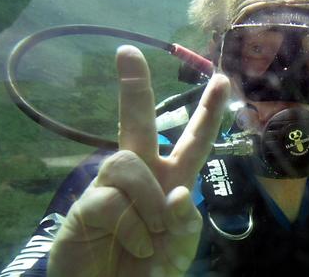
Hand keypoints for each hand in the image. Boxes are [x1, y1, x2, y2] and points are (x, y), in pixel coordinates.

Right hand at [48, 45, 229, 276]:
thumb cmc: (151, 268)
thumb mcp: (182, 246)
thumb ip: (187, 221)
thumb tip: (178, 193)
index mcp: (171, 180)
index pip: (193, 140)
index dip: (209, 112)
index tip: (222, 79)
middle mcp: (141, 176)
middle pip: (138, 123)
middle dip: (135, 88)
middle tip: (127, 52)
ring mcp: (110, 188)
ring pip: (129, 163)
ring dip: (148, 203)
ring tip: (150, 238)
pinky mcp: (86, 207)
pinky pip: (111, 198)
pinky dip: (132, 226)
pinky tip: (132, 245)